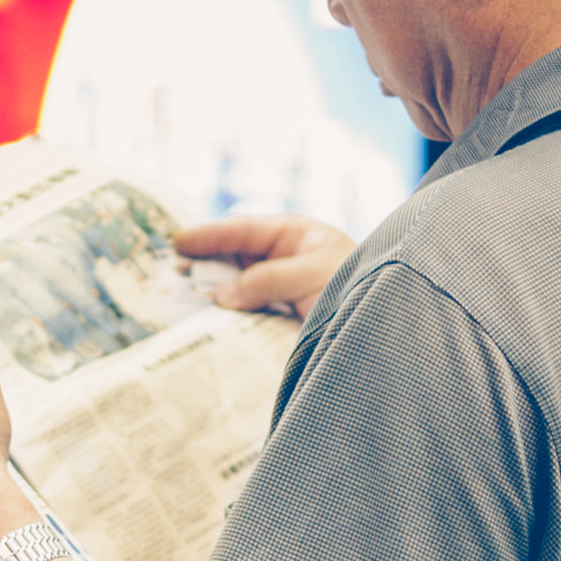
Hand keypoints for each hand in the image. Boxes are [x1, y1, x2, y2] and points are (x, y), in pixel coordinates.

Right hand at [174, 216, 353, 319]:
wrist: (390, 331)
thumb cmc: (359, 288)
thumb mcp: (313, 275)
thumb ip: (266, 280)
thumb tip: (221, 294)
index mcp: (297, 236)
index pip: (246, 229)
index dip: (210, 235)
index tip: (178, 242)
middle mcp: (287, 261)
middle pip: (236, 259)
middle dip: (205, 266)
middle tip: (169, 275)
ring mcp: (285, 293)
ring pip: (239, 290)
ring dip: (212, 296)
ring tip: (178, 303)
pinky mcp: (284, 323)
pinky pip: (250, 318)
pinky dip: (229, 321)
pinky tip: (208, 328)